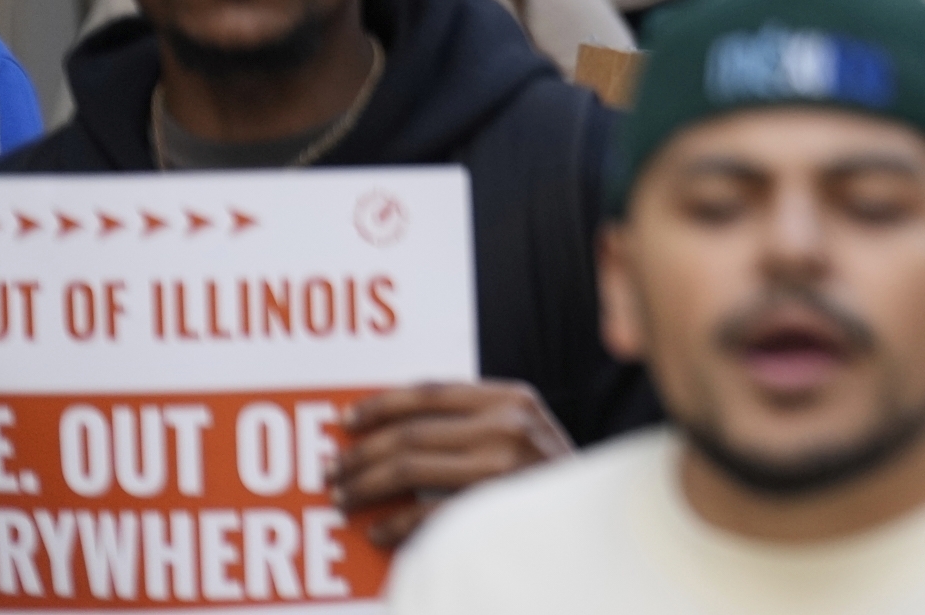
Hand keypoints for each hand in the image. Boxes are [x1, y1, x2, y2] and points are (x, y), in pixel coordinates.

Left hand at [333, 380, 572, 548]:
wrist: (591, 524)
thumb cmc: (546, 480)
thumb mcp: (523, 432)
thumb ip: (477, 421)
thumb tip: (397, 427)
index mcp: (511, 398)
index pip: (430, 392)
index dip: (382, 405)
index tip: (347, 420)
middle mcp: (507, 424)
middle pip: (411, 432)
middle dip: (361, 453)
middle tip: (333, 471)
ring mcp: (502, 465)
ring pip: (409, 467)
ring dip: (365, 485)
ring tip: (343, 499)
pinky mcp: (494, 507)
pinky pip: (426, 514)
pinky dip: (394, 524)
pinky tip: (377, 531)